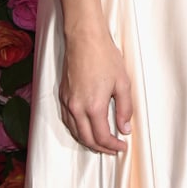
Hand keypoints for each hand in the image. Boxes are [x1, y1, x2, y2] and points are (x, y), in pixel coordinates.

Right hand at [59, 28, 132, 152]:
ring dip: (88, 141)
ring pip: (75, 132)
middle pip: (86, 139)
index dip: (113, 146)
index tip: (122, 146)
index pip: (102, 137)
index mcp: (93, 106)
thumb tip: (124, 128)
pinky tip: (85, 127)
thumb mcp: (122, 82)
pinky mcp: (62, 95)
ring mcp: (67, 102)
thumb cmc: (105, 57)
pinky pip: (68, 120)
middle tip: (113, 148)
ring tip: (101, 142)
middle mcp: (77, 108)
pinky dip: (77, 130)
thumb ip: (124, 108)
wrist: (85, 38)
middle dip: (101, 148)